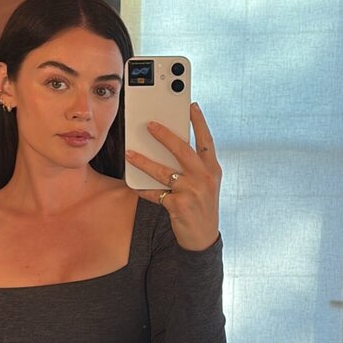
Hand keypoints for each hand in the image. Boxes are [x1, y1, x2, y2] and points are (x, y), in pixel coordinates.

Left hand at [125, 103, 221, 250]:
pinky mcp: (179, 206)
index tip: (191, 105)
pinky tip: (134, 185)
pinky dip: (143, 189)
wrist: (203, 237)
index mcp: (213, 169)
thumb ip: (194, 166)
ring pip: (164, 172)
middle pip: (183, 151)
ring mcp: (192, 192)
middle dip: (165, 135)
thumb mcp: (206, 183)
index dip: (199, 122)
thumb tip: (171, 144)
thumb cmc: (201, 205)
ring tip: (130, 153)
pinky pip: (156, 194)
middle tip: (150, 124)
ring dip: (144, 162)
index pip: (207, 141)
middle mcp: (205, 178)